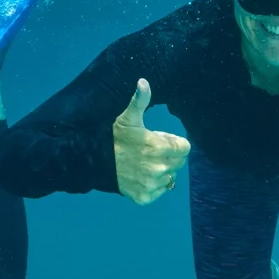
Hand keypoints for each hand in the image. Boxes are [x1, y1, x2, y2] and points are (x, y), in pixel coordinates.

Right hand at [112, 79, 190, 204]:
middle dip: (169, 156)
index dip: (174, 143)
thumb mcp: (128, 118)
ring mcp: (151, 184)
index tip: (160, 140)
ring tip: (144, 164)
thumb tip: (143, 81)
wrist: (93, 162)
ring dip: (162, 171)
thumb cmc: (114, 138)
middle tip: (151, 152)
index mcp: (158, 147)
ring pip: (170, 177)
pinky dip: (153, 186)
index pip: (185, 148)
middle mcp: (158, 168)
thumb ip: (139, 100)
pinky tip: (140, 176)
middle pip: (179, 163)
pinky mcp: (145, 198)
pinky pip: (159, 191)